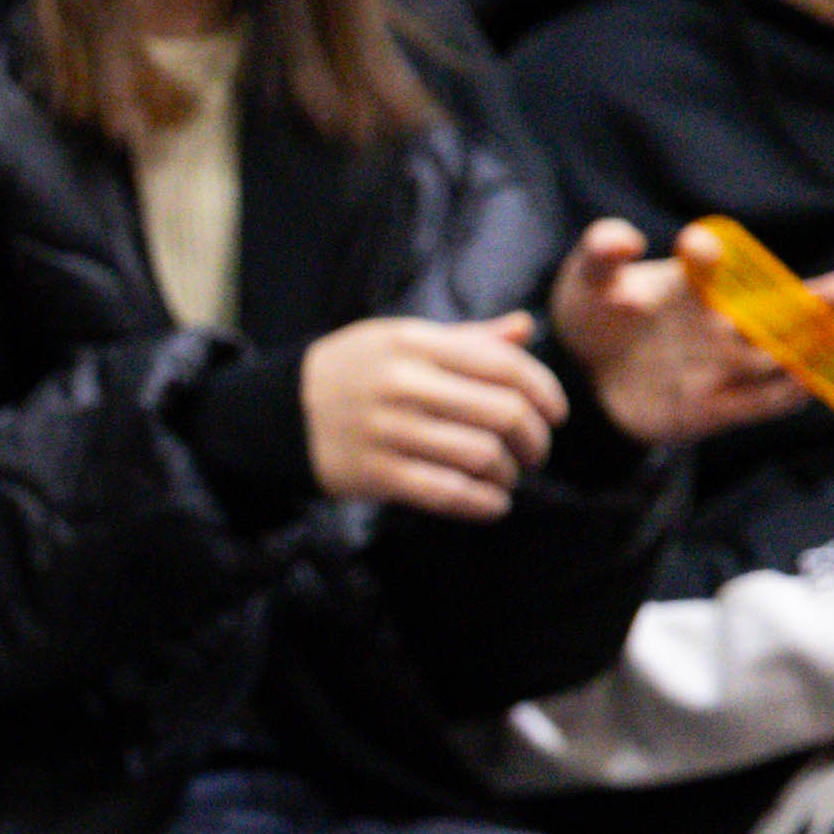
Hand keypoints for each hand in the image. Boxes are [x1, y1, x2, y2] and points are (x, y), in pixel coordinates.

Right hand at [294, 313, 567, 517]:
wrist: (279, 413)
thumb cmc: (355, 372)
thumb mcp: (401, 340)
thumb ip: (466, 339)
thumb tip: (525, 329)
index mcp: (415, 342)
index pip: (506, 366)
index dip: (545, 393)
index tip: (555, 415)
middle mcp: (402, 383)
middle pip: (503, 414)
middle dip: (534, 439)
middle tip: (535, 452)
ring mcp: (386, 430)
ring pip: (481, 456)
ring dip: (509, 473)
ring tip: (508, 476)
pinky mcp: (374, 474)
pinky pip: (446, 493)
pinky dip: (482, 503)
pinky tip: (492, 503)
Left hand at [552, 218, 833, 449]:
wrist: (589, 375)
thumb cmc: (600, 316)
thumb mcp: (588, 281)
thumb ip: (601, 254)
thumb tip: (623, 240)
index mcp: (692, 285)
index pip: (705, 267)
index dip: (704, 254)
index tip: (697, 246)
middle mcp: (719, 323)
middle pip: (774, 310)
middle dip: (815, 299)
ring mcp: (721, 365)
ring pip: (776, 354)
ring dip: (810, 344)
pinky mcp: (715, 408)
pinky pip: (758, 403)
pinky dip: (784, 395)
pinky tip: (811, 382)